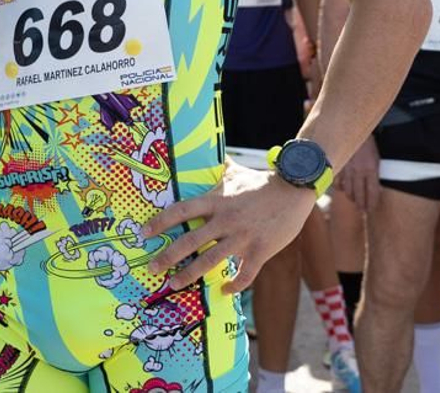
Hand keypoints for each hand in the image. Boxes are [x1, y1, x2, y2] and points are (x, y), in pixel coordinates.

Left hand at [140, 160, 315, 293]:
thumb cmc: (262, 182)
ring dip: (190, 275)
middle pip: (190, 241)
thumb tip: (204, 150)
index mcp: (216, 201)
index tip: (144, 233)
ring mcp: (243, 236)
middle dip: (167, 256)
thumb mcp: (235, 172)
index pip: (181, 211)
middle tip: (151, 268)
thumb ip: (217, 169)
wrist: (295, 190)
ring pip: (210, 260)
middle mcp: (226, 219)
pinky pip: (245, 274)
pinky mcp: (261, 250)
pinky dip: (234, 285)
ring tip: (174, 284)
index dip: (160, 222)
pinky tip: (224, 290)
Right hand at [336, 135, 381, 211]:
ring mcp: (347, 169)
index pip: (372, 193)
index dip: (372, 203)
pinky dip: (340, 187)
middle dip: (362, 205)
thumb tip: (374, 187)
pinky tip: (343, 189)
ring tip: (354, 201)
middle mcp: (359, 171)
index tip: (372, 209)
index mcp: (371, 169)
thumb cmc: (367, 141)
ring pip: (347, 190)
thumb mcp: (375, 157)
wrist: (351, 127)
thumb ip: (374, 173)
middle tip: (363, 210)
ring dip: (351, 197)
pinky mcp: (337, 165)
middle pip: (359, 195)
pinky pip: (337, 182)